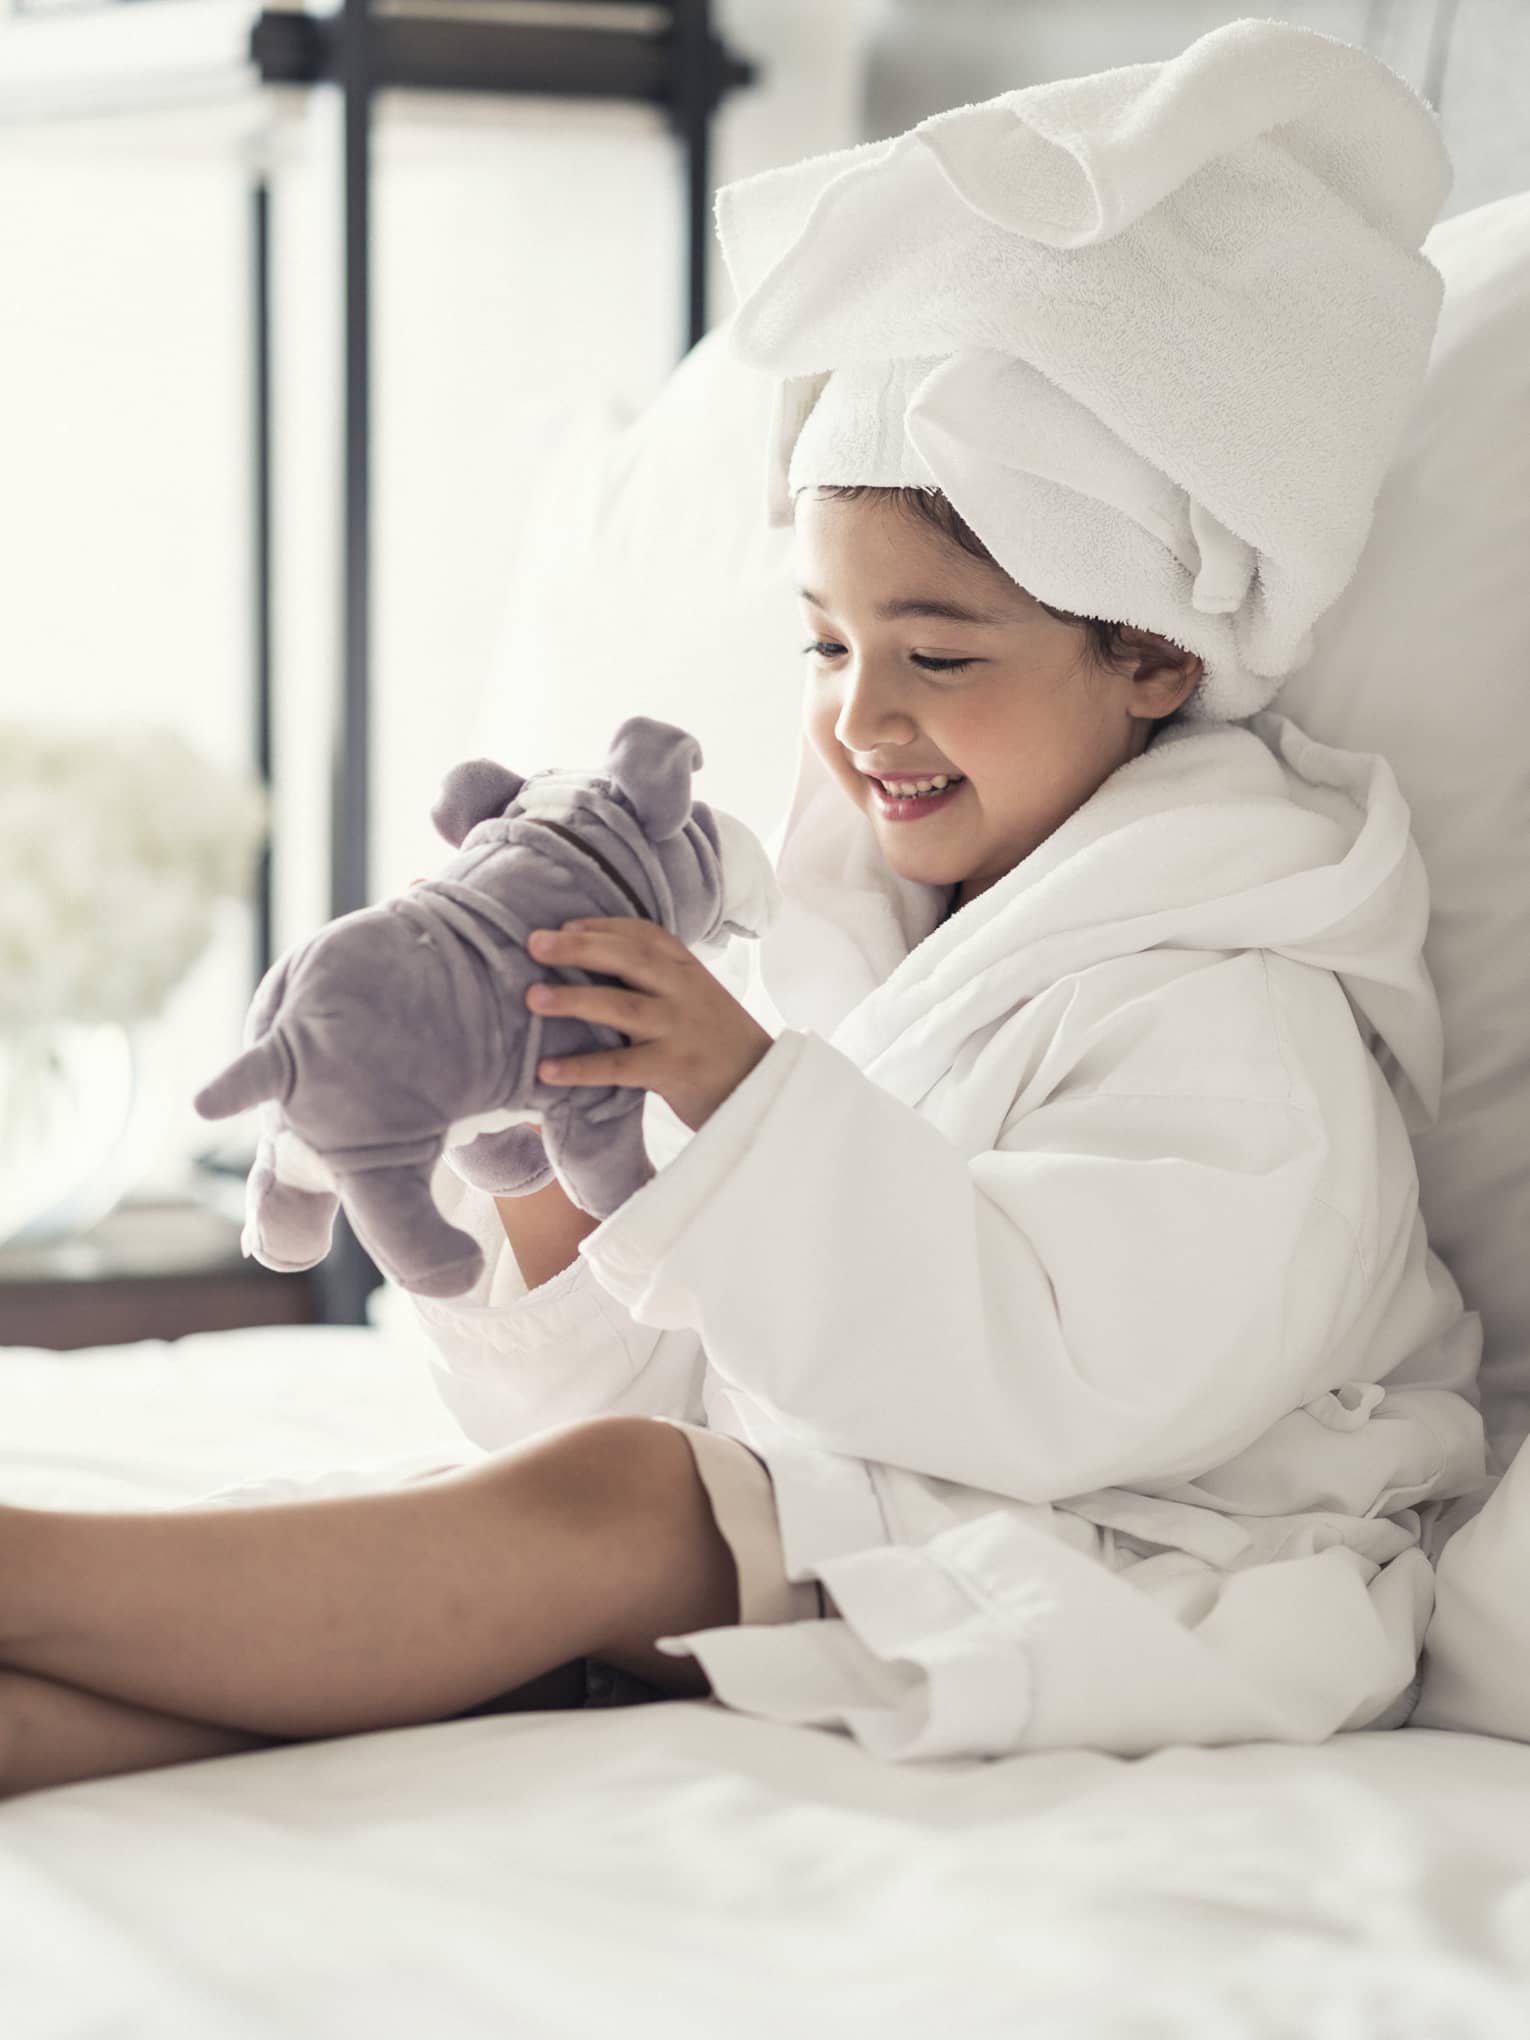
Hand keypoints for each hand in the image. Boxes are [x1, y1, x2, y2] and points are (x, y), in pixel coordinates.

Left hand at [524, 919, 774, 1133]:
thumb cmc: (716, 1040)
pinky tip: (547, 1069)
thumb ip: (657, 977)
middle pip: (629, 959)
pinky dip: (582, 1067)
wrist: (765, 1086)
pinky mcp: (675, 1069)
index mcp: (688, 969)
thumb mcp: (695, 996)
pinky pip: (621, 1066)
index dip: (601, 927)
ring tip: (533, 997)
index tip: (562, 927)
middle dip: (580, 948)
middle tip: (534, 944)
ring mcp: (681, 1029)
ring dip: (575, 1000)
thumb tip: (590, 960)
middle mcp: (685, 991)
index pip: (643, 935)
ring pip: (623, 1007)